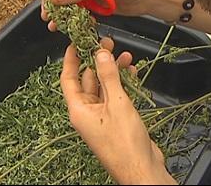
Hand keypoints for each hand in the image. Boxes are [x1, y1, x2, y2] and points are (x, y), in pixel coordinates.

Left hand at [60, 37, 175, 184]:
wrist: (141, 168)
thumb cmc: (125, 142)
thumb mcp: (117, 103)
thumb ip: (108, 76)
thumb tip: (100, 53)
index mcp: (79, 109)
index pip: (68, 78)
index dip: (71, 59)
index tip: (76, 42)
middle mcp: (87, 112)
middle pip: (88, 80)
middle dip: (98, 60)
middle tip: (107, 43)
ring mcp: (102, 116)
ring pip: (104, 86)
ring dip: (113, 71)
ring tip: (124, 54)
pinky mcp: (116, 119)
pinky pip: (116, 96)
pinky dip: (123, 83)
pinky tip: (131, 72)